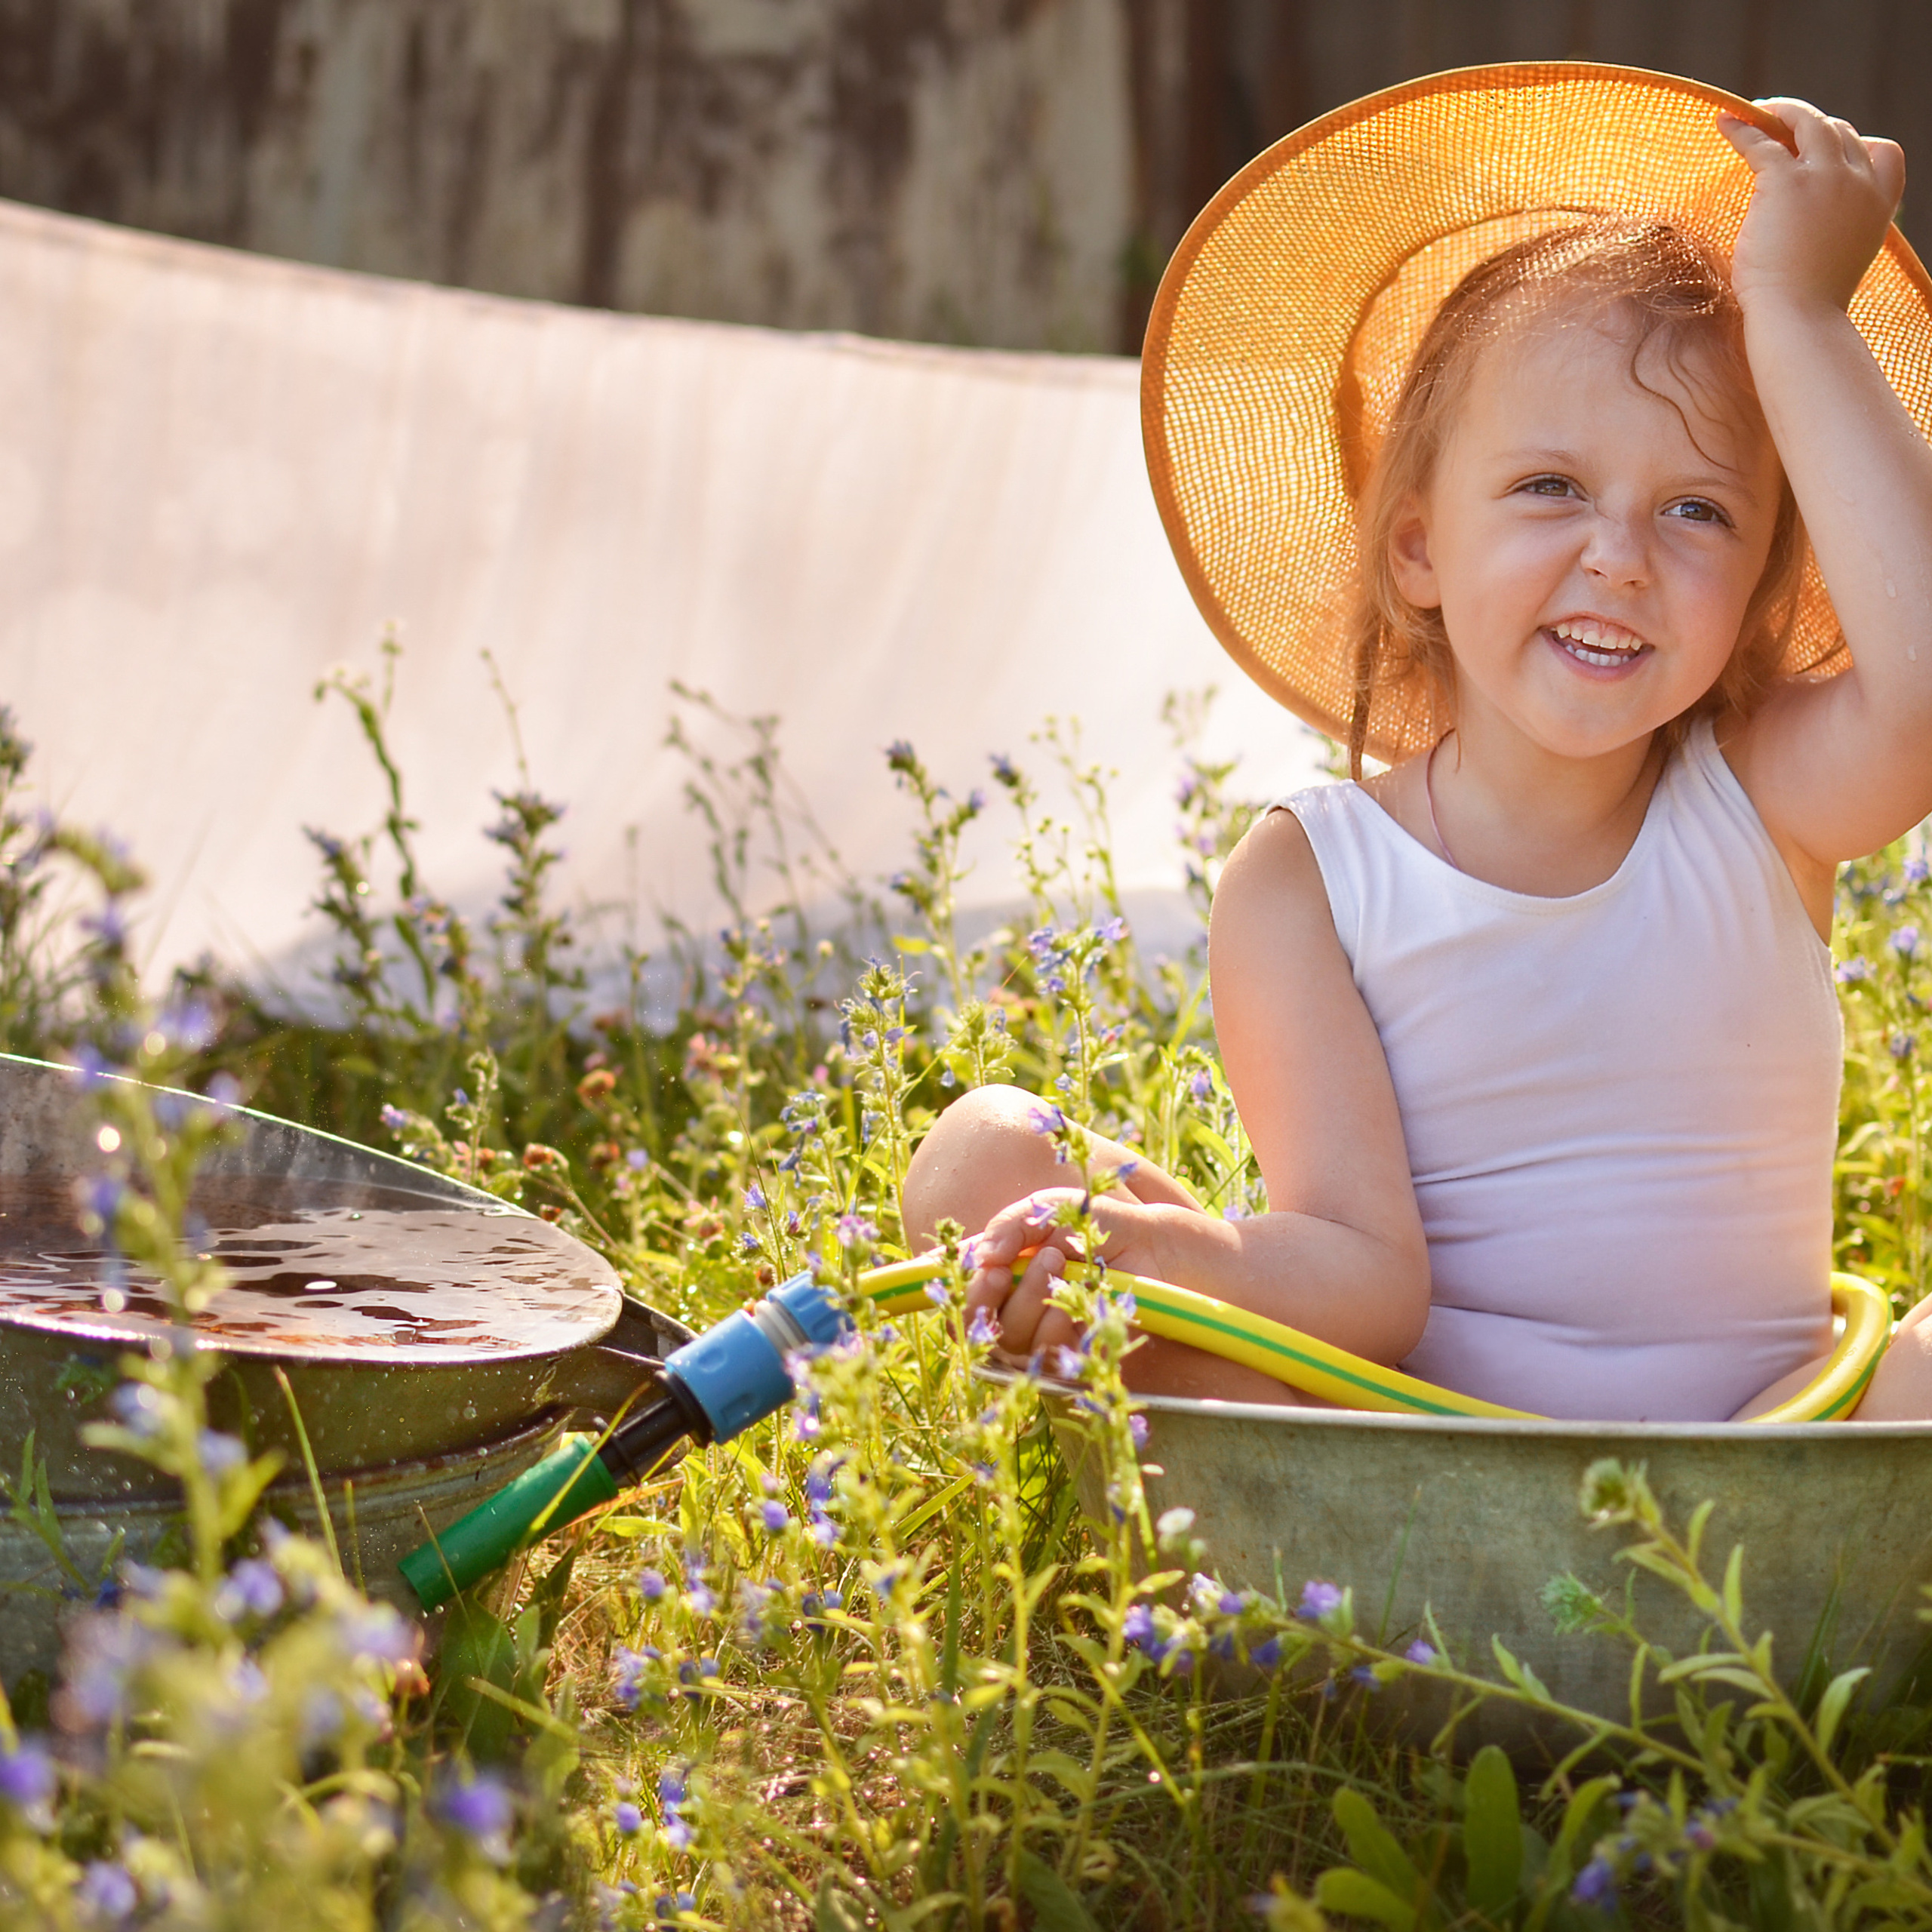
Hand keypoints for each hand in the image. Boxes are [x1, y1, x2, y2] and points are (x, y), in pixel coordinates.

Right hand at [961, 1186, 1163, 1365]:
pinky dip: (1058, 1323)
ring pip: (1011, 1339)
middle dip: (996, 1294)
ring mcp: (1036, 1334)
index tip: (990, 1270)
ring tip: (1063, 1263)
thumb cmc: (1091, 1223)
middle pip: (976, 1322)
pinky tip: (1079, 1299)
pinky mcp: (1064, 1354)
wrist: (1145, 1245)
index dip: (958, 1294)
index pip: (957, 1298)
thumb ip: (1008, 1226)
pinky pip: (1044, 1354)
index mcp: (997, 1273)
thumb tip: (981, 1256)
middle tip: (1035, 1259)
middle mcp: (1009, 1307)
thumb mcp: (1046, 1209)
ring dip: (1034, 1298)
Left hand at [1720, 99, 1904, 312]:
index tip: (1827, 147)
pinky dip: (1743, 129)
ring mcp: (1826, 178)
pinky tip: (1724, 122)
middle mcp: (1858, 183)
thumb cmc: (1810, 304)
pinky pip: (1763, 143)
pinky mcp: (1786, 182)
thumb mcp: (1839, 260)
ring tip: (1753, 111)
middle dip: (1809, 123)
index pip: (1883, 152)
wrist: (1799, 317)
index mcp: (1878, 204)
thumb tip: (1810, 228)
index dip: (1855, 142)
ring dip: (1780, 112)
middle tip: (1779, 120)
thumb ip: (1837, 231)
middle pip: (1838, 131)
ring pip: (1807, 124)